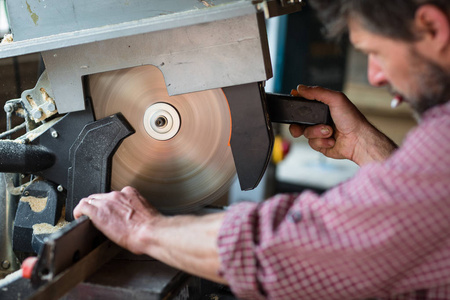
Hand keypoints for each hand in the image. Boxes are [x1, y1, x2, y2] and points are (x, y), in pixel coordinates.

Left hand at [73, 186, 225, 283]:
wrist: (150, 232)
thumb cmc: (152, 228)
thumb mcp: (146, 213)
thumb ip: (138, 210)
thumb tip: (139, 219)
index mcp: (130, 193)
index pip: (113, 195)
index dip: (108, 204)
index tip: (109, 211)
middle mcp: (118, 194)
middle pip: (100, 197)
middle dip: (97, 206)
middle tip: (97, 218)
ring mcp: (107, 202)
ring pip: (90, 200)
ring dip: (88, 209)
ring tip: (86, 218)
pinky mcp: (98, 211)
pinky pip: (82, 207)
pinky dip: (78, 212)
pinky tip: (78, 218)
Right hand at [289, 85, 396, 164]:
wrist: (358, 140)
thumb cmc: (352, 119)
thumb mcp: (336, 99)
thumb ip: (318, 92)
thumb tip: (300, 88)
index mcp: (323, 106)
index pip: (304, 103)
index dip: (296, 103)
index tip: (292, 104)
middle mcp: (320, 119)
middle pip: (299, 121)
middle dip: (297, 125)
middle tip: (298, 127)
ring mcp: (319, 132)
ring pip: (305, 133)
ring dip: (317, 132)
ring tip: (330, 132)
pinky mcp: (321, 144)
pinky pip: (312, 143)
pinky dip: (322, 142)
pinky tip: (332, 140)